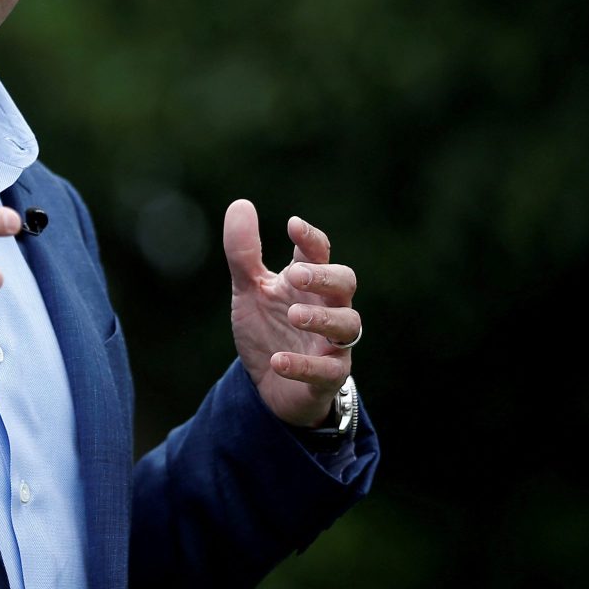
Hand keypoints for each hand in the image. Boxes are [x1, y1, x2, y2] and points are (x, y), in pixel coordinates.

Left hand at [223, 198, 360, 426]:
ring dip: (322, 318)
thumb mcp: (249, 289)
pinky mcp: (329, 377)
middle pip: (345, 283)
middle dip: (324, 277)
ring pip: (348, 325)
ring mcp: (332, 343)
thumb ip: (243, 253)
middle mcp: (328, 308)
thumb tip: (241, 204)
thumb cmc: (268, 328)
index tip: (293, 226)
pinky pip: (327, 371)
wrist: (268, 385)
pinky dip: (304, 365)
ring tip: (294, 314)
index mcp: (309, 282)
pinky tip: (278, 360)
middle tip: (295, 274)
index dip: (311, 238)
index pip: (320, 252)